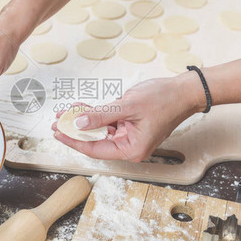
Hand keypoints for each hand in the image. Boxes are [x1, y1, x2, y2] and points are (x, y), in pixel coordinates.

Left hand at [52, 74, 205, 161]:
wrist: (184, 91)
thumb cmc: (164, 100)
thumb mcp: (127, 106)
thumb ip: (101, 115)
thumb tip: (78, 122)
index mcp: (131, 149)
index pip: (95, 149)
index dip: (74, 141)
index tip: (58, 133)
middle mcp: (129, 146)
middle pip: (95, 141)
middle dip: (75, 130)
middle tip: (56, 122)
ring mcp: (129, 136)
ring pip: (99, 130)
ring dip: (82, 121)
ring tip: (63, 113)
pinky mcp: (129, 125)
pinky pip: (107, 122)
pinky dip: (95, 115)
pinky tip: (80, 108)